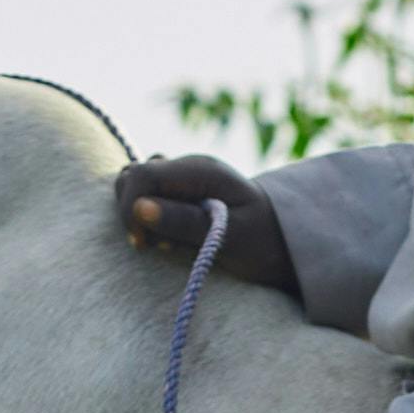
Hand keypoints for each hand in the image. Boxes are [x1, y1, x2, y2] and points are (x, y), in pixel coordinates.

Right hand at [114, 153, 292, 290]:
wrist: (283, 241)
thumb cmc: (263, 242)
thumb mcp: (228, 237)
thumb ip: (185, 222)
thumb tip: (140, 207)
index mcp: (200, 171)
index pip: (141, 175)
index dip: (130, 208)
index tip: (143, 243)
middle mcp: (188, 167)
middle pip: (132, 176)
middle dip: (132, 212)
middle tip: (156, 245)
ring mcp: (182, 177)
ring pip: (133, 184)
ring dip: (137, 215)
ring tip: (164, 242)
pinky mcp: (179, 191)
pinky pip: (145, 196)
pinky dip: (145, 217)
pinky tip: (167, 237)